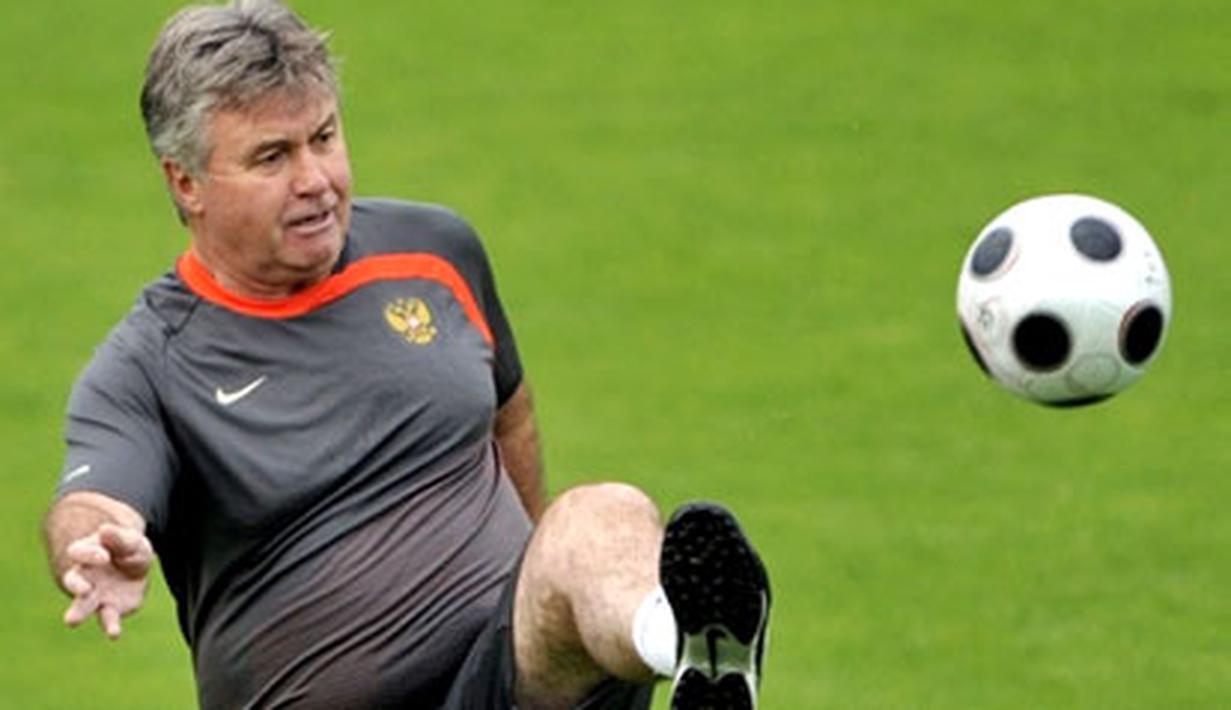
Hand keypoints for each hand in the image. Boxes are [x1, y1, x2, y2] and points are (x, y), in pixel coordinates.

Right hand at [61, 523, 152, 638]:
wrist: (135, 565)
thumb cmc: (126, 548)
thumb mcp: (129, 539)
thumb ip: (118, 537)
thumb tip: (105, 529)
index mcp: (86, 553)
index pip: (79, 552)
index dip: (90, 554)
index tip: (104, 556)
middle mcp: (85, 577)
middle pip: (74, 581)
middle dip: (76, 586)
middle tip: (83, 589)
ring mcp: (95, 595)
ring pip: (83, 605)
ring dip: (78, 612)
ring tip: (70, 621)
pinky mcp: (111, 609)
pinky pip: (109, 619)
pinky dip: (110, 627)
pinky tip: (113, 634)